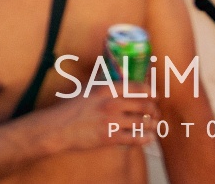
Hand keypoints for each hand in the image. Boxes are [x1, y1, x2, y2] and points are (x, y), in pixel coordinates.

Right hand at [40, 86, 160, 150]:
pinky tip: (148, 137)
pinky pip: (135, 138)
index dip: (150, 92)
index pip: (135, 87)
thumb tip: (114, 76)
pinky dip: (145, 138)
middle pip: (143, 105)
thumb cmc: (71, 108)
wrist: (58, 127)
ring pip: (142, 122)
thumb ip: (102, 84)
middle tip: (156, 113)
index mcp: (105, 89)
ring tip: (154, 126)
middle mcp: (110, 103)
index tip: (155, 95)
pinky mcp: (110, 137)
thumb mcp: (85, 90)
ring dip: (152, 125)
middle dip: (154, 110)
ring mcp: (110, 120)